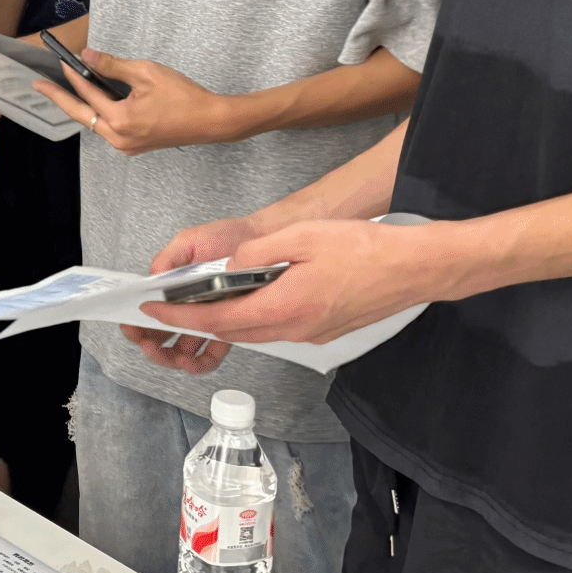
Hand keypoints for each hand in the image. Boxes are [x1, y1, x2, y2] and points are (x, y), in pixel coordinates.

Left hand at [35, 49, 242, 155]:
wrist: (210, 121)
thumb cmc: (184, 96)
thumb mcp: (146, 73)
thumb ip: (113, 65)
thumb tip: (87, 57)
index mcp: (119, 120)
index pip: (87, 94)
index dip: (72, 75)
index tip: (61, 61)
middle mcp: (119, 138)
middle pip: (81, 115)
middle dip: (59, 98)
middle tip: (38, 86)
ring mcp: (127, 145)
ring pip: (94, 123)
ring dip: (81, 106)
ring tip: (65, 90)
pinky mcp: (135, 146)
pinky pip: (108, 129)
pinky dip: (98, 114)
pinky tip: (95, 101)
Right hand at [118, 215, 266, 373]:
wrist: (260, 240)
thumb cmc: (228, 238)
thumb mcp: (190, 241)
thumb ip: (168, 258)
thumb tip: (152, 278)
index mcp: (172, 289)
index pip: (148, 313)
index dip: (136, 325)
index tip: (132, 328)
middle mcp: (187, 307)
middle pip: (161, 337)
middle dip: (152, 346)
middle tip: (148, 344)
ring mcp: (206, 319)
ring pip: (183, 351)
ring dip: (173, 358)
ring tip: (174, 357)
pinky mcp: (226, 327)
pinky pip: (211, 354)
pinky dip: (201, 362)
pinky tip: (195, 360)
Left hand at [134, 217, 454, 348]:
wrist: (415, 268)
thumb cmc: (365, 249)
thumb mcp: (302, 237)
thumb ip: (258, 253)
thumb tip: (228, 264)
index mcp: (286, 306)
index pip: (220, 320)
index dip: (182, 316)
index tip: (156, 311)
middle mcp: (297, 329)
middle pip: (235, 332)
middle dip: (197, 322)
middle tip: (170, 307)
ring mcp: (312, 334)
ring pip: (256, 333)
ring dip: (227, 321)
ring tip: (202, 303)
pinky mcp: (324, 331)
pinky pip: (277, 329)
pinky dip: (254, 319)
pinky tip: (248, 301)